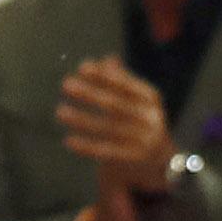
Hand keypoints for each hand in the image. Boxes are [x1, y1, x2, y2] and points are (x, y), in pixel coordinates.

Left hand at [53, 54, 177, 201]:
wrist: (161, 161)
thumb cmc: (140, 122)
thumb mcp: (136, 100)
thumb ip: (121, 81)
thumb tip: (106, 59)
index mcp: (151, 99)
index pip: (126, 84)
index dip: (105, 75)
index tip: (82, 67)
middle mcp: (150, 118)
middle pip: (116, 104)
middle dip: (90, 93)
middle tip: (66, 84)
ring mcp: (143, 140)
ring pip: (108, 128)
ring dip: (82, 119)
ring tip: (60, 111)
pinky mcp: (133, 159)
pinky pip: (106, 151)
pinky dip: (87, 146)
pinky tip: (68, 140)